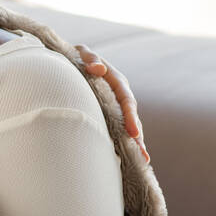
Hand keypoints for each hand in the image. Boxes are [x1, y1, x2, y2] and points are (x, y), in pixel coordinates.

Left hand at [73, 44, 149, 163]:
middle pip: (132, 118)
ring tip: (142, 162)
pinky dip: (123, 140)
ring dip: (134, 143)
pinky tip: (128, 157)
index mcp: (117, 81)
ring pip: (127, 125)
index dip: (131, 118)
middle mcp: (120, 95)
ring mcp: (115, 104)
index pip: (127, 102)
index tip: (134, 133)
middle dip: (138, 137)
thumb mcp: (81, 53)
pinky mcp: (109, 112)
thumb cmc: (77, 56)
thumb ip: (90, 58)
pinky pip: (118, 127)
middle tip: (143, 157)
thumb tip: (97, 69)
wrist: (73, 60)